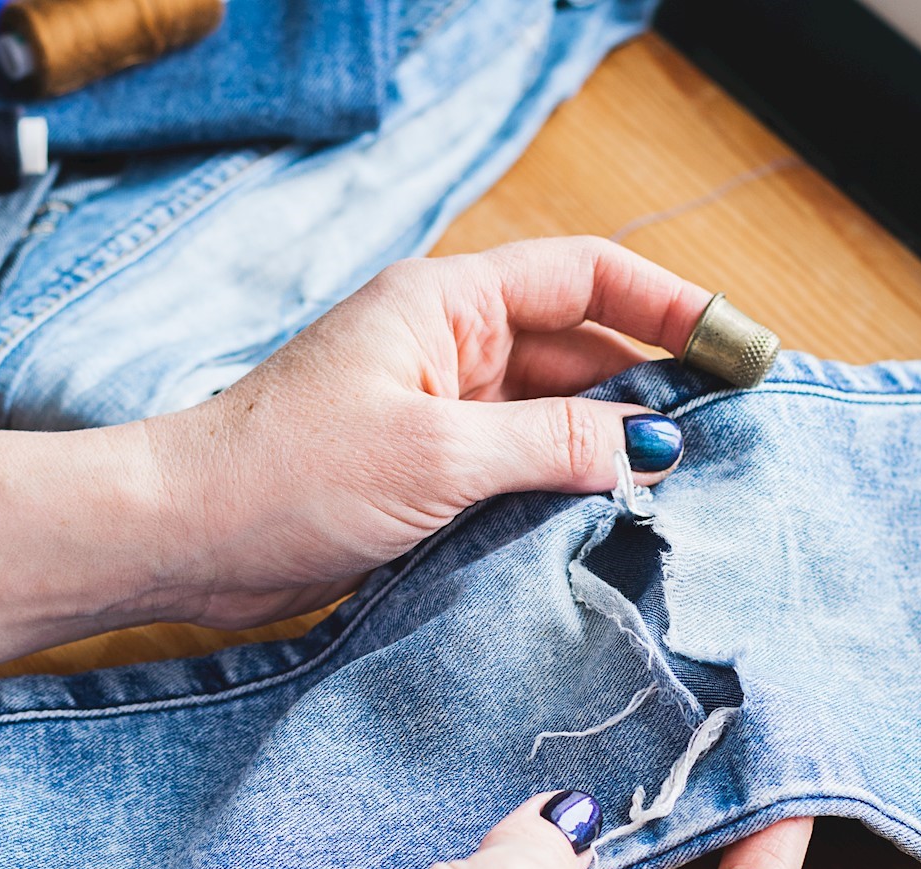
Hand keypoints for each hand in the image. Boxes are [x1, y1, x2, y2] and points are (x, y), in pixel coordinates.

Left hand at [134, 237, 712, 628]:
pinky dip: (565, 488)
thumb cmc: (283, 474)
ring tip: (686, 488)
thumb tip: (647, 448)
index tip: (737, 347)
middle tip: (731, 435)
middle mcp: (447, 348)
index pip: (584, 276)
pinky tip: (612, 521)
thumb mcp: (434, 455)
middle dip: (654, 384)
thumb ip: (549, 443)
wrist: (182, 540)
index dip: (669, 304)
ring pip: (554, 416)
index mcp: (446, 305)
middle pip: (580, 348)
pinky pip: (519, 468)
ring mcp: (437, 412)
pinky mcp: (425, 474)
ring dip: (611, 446)